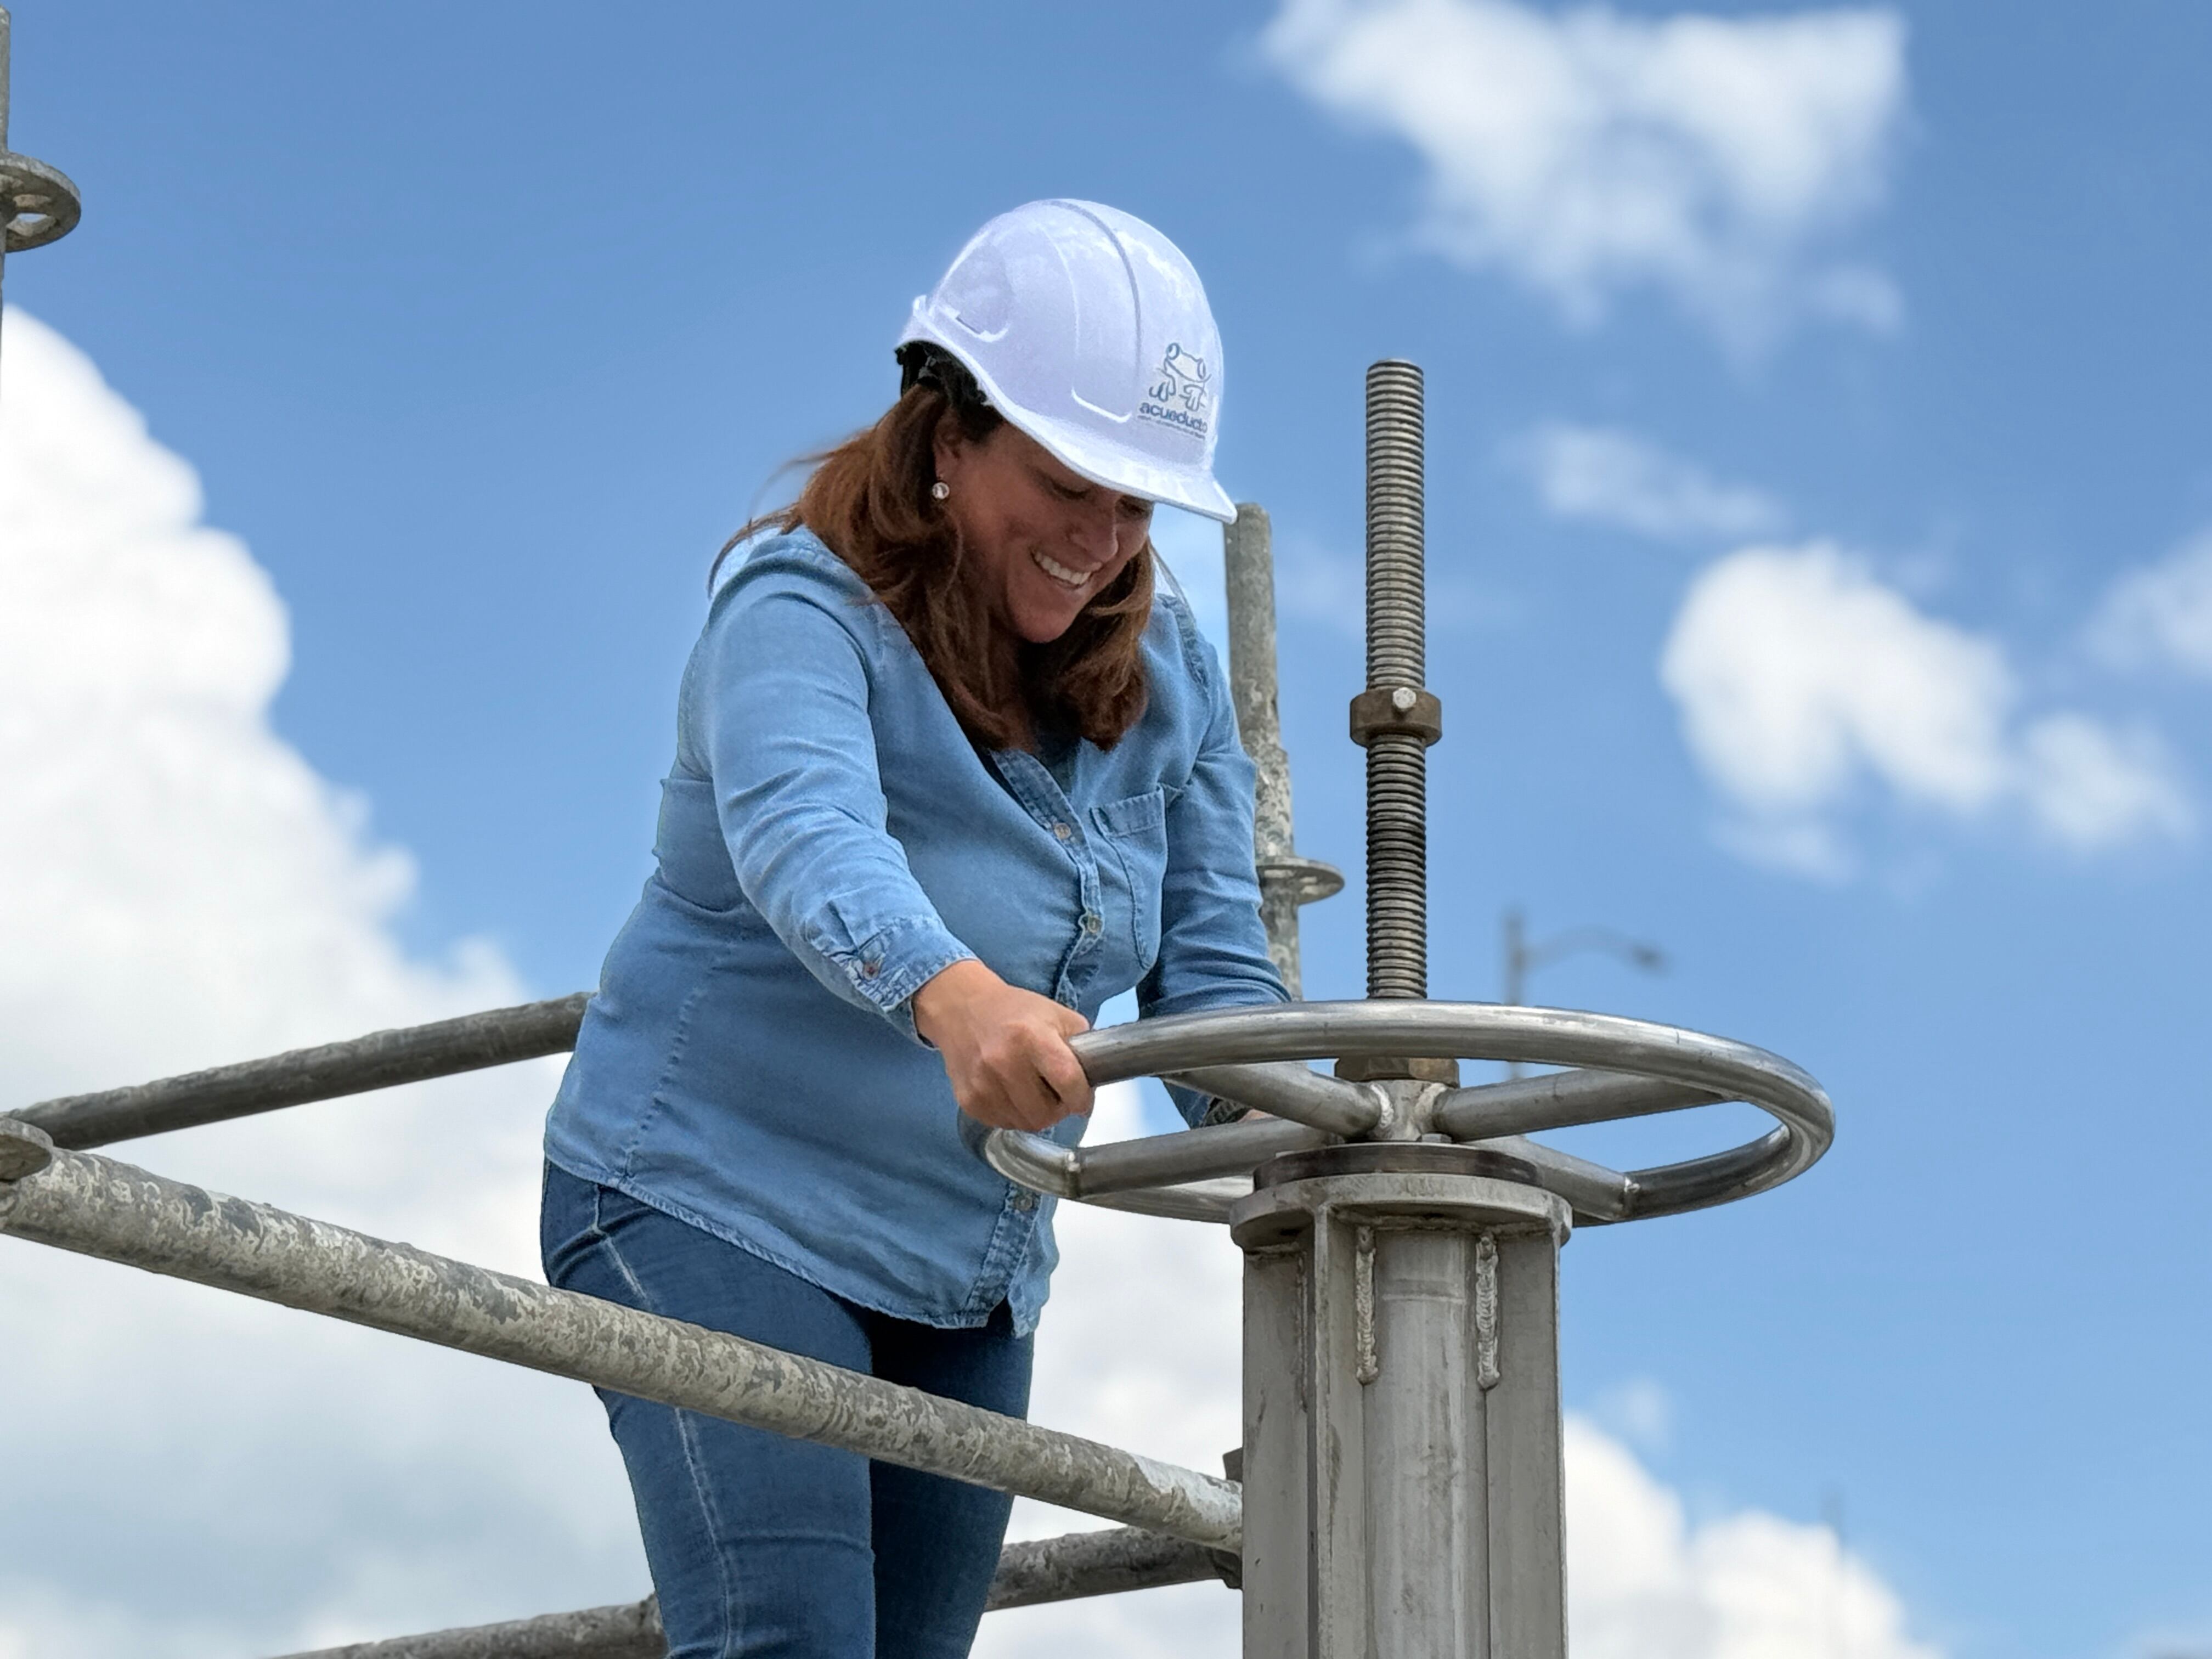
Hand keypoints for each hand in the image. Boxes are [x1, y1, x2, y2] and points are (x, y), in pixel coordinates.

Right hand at [913, 959, 1091, 1131]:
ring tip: (1033, 1092)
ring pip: (1025, 1124)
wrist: (961, 1008)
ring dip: (1036, 1114)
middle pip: (1046, 1114)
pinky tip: (1011, 1093)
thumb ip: (1081, 1045)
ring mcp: (982, 1085)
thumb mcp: (1056, 1014)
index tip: (1082, 1099)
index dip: (1081, 1097)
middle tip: (1056, 1095)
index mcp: (1031, 1037)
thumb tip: (1094, 1081)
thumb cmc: (1015, 1011)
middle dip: (1058, 1109)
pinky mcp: (968, 1100)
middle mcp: (1004, 1063)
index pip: (1068, 1081)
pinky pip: (1002, 1124)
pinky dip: (1013, 1115)